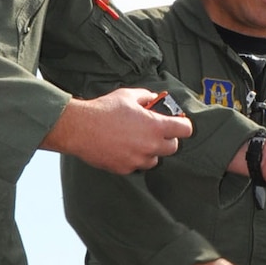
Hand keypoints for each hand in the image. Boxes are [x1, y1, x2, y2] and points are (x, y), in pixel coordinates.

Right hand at [42, 90, 191, 172]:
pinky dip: (134, 158)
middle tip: (155, 131)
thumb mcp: (128, 95)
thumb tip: (154, 98)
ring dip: (150, 151)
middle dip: (167, 138)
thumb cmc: (104, 110)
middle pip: (173, 147)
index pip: (185, 129)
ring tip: (136, 140)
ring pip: (155, 159)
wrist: (80, 128)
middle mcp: (151, 146)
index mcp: (156, 126)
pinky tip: (122, 147)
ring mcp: (138, 160)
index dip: (183, 124)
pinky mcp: (125, 169)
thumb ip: (146, 96)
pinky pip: (136, 165)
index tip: (178, 123)